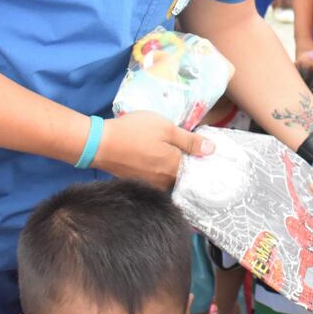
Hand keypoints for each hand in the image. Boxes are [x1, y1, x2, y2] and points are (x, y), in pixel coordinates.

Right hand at [94, 111, 213, 189]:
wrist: (99, 144)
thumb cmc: (134, 132)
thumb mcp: (166, 129)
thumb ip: (190, 141)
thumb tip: (213, 150)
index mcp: (175, 168)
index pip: (197, 171)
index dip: (203, 162)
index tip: (208, 156)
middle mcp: (164, 182)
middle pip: (184, 177)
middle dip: (190, 168)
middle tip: (193, 154)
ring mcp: (150, 184)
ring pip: (170, 179)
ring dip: (175, 170)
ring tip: (175, 156)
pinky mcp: (138, 182)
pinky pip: (157, 180)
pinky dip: (161, 172)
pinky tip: (157, 160)